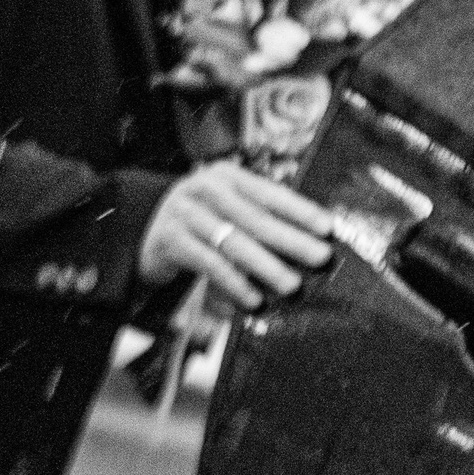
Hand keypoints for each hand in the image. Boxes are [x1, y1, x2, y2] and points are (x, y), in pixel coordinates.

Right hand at [137, 160, 334, 311]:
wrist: (146, 228)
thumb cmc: (200, 221)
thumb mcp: (226, 208)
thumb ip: (258, 216)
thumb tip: (306, 240)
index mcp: (227, 175)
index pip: (270, 193)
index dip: (300, 211)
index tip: (327, 228)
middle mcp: (205, 188)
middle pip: (256, 218)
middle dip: (292, 240)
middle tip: (319, 257)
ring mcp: (186, 212)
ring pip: (235, 242)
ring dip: (267, 266)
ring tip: (291, 284)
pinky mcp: (172, 239)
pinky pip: (211, 264)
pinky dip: (235, 283)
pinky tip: (254, 298)